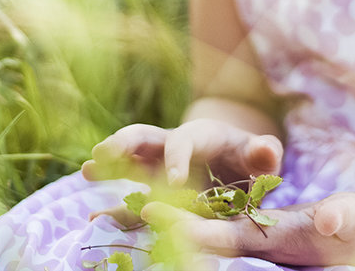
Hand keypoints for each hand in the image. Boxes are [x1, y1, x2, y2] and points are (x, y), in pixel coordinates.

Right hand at [82, 119, 281, 187]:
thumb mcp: (260, 155)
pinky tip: (95, 219)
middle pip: (143, 137)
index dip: (177, 159)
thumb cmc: (249, 157)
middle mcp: (172, 146)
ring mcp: (158, 167)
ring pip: (129, 161)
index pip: (182, 142)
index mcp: (198, 135)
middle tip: (103, 154)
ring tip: (87, 170)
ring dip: (108, 164)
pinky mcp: (154, 189)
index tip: (174, 181)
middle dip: (123, 144)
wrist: (238, 164)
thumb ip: (264, 152)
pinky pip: (132, 195)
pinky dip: (115, 207)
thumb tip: (267, 150)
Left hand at [141, 191, 354, 266]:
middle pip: (198, 233)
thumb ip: (341, 218)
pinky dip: (182, 215)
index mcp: (270, 238)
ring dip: (164, 219)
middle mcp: (252, 240)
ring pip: (200, 228)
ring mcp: (250, 235)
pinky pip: (211, 222)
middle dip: (161, 222)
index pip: (221, 235)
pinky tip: (155, 205)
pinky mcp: (253, 228)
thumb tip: (329, 220)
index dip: (187, 226)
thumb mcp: (354, 219)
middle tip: (120, 208)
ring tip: (119, 208)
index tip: (153, 210)